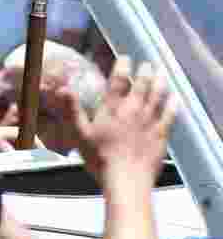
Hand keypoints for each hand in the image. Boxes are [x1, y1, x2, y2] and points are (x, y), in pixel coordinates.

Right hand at [65, 55, 175, 186]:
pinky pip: (169, 115)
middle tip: (147, 63)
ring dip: (160, 82)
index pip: (119, 81)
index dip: (123, 66)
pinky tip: (175, 98)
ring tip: (162, 73)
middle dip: (145, 71)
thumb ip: (72, 109)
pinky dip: (173, 104)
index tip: (125, 58)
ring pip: (158, 95)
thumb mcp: (80, 134)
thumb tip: (63, 88)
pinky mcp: (161, 134)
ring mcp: (149, 122)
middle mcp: (132, 110)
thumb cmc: (100, 159)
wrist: (126, 180)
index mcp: (112, 109)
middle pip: (142, 84)